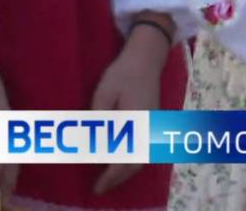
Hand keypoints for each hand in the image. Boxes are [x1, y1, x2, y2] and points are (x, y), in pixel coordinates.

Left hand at [89, 21, 172, 193]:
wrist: (146, 57)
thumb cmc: (123, 73)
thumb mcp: (103, 95)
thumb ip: (98, 122)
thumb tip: (91, 147)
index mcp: (137, 122)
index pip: (125, 157)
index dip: (111, 175)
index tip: (97, 187)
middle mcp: (149, 128)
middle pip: (137, 162)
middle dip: (119, 178)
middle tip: (100, 187)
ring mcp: (153, 126)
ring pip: (143, 156)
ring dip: (126, 170)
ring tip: (108, 178)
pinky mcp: (152, 122)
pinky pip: (144, 148)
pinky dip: (132, 160)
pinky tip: (119, 160)